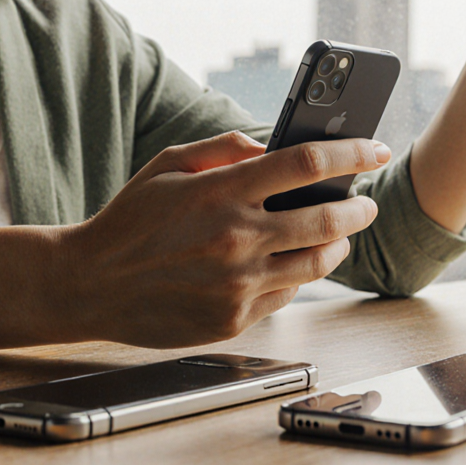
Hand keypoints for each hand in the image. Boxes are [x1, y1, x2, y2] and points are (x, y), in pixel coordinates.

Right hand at [59, 131, 388, 348]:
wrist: (90, 284)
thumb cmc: (129, 220)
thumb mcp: (167, 164)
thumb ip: (223, 147)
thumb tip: (270, 146)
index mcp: (221, 192)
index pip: (307, 165)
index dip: (352, 154)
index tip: (375, 150)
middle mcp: (236, 238)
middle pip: (328, 218)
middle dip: (359, 207)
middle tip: (366, 203)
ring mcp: (237, 284)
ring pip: (317, 263)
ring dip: (338, 245)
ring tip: (338, 235)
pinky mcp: (233, 318)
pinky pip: (285, 294)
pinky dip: (296, 275)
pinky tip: (289, 263)